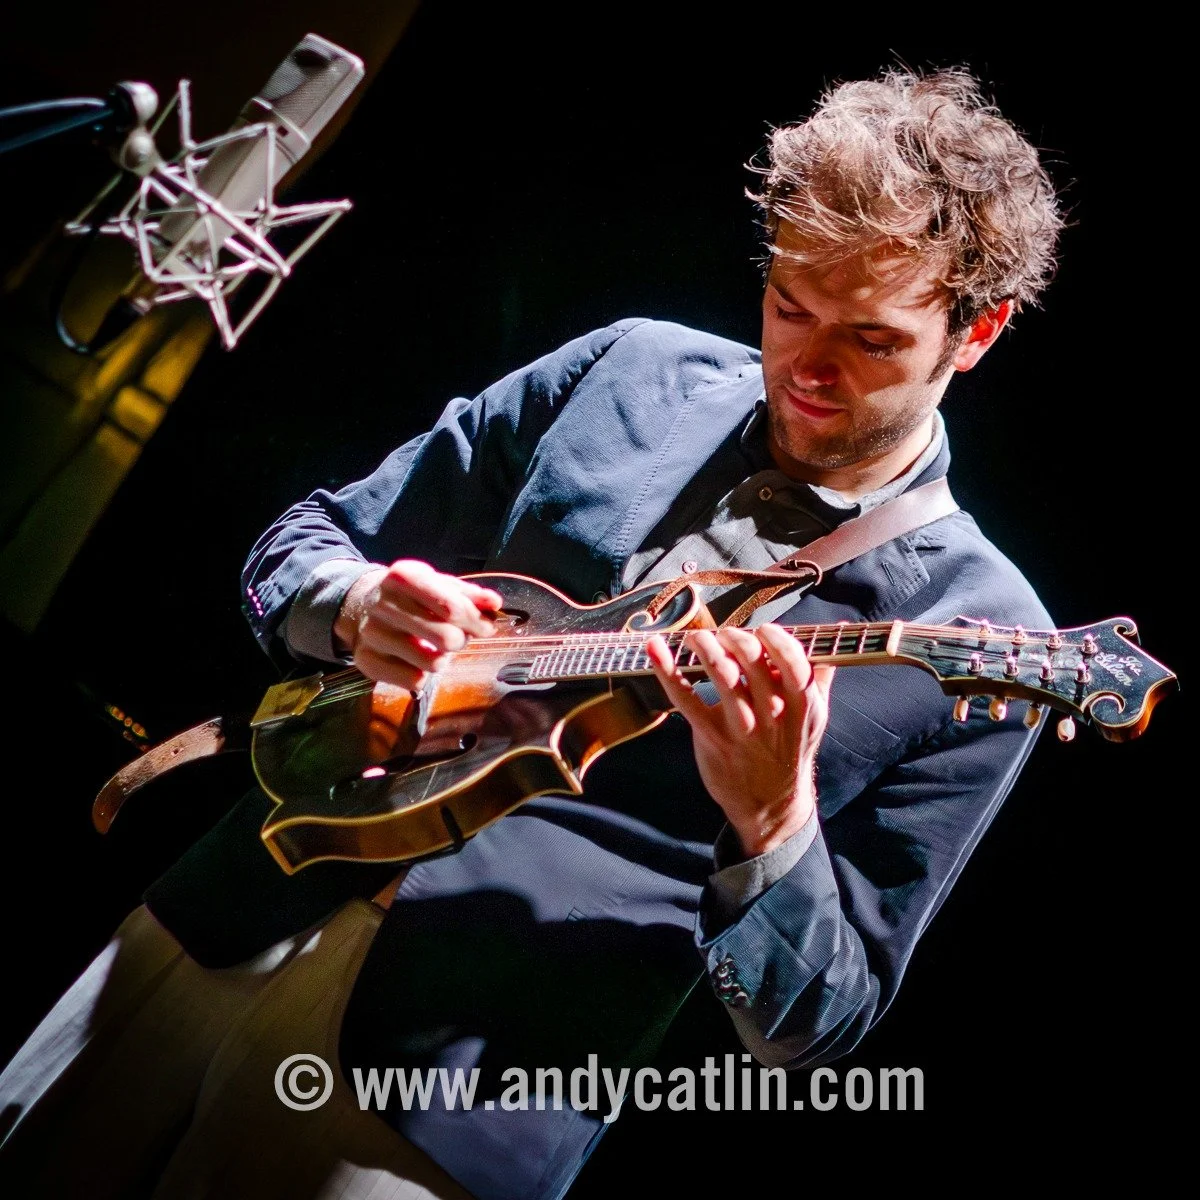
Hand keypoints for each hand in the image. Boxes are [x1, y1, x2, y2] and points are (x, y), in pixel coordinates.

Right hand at [333, 560, 502, 691]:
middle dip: (462, 641)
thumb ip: (469, 594)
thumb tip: (494, 603)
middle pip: (446, 638)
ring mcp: (372, 633)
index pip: (452, 607)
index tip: (485, 627)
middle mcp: (383, 604)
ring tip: (435, 648)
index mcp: (404, 577)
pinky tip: (415, 660)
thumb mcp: (438, 584)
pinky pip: (414, 681)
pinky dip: (422, 674)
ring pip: (433, 663)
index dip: (476, 621)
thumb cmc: (411, 596)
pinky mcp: (367, 661)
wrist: (361, 606)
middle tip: (459, 638)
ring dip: (443, 659)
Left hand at [646, 625, 833, 857]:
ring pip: (721, 674)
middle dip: (734, 637)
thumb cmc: (790, 751)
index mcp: (801, 703)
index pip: (792, 661)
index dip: (776, 639)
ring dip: (704, 645)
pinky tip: (654, 650)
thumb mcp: (815, 716)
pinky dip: (667, 670)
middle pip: (751, 660)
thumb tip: (835, 632)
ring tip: (696, 638)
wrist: (771, 805)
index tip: (763, 629)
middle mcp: (771, 713)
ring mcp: (740, 726)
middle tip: (724, 634)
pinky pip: (685, 698)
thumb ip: (821, 672)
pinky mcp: (711, 736)